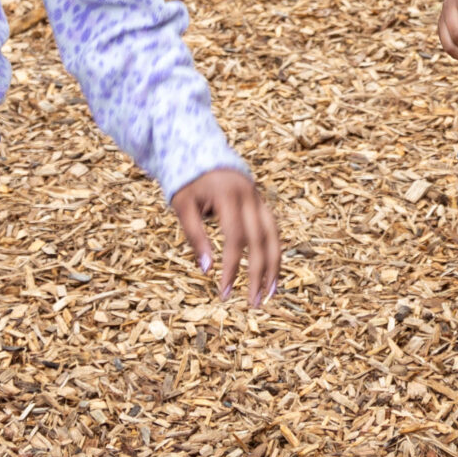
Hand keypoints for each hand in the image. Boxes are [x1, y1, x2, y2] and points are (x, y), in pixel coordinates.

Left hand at [170, 167, 279, 304]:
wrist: (202, 152)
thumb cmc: (188, 182)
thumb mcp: (183, 206)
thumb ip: (195, 236)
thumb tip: (207, 270)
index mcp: (229, 196)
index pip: (235, 239)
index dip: (231, 267)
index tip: (223, 292)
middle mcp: (250, 197)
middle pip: (260, 241)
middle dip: (258, 274)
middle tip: (253, 304)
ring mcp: (259, 199)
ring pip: (274, 236)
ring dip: (274, 266)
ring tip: (269, 295)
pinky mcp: (261, 204)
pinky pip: (273, 231)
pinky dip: (274, 253)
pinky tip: (270, 274)